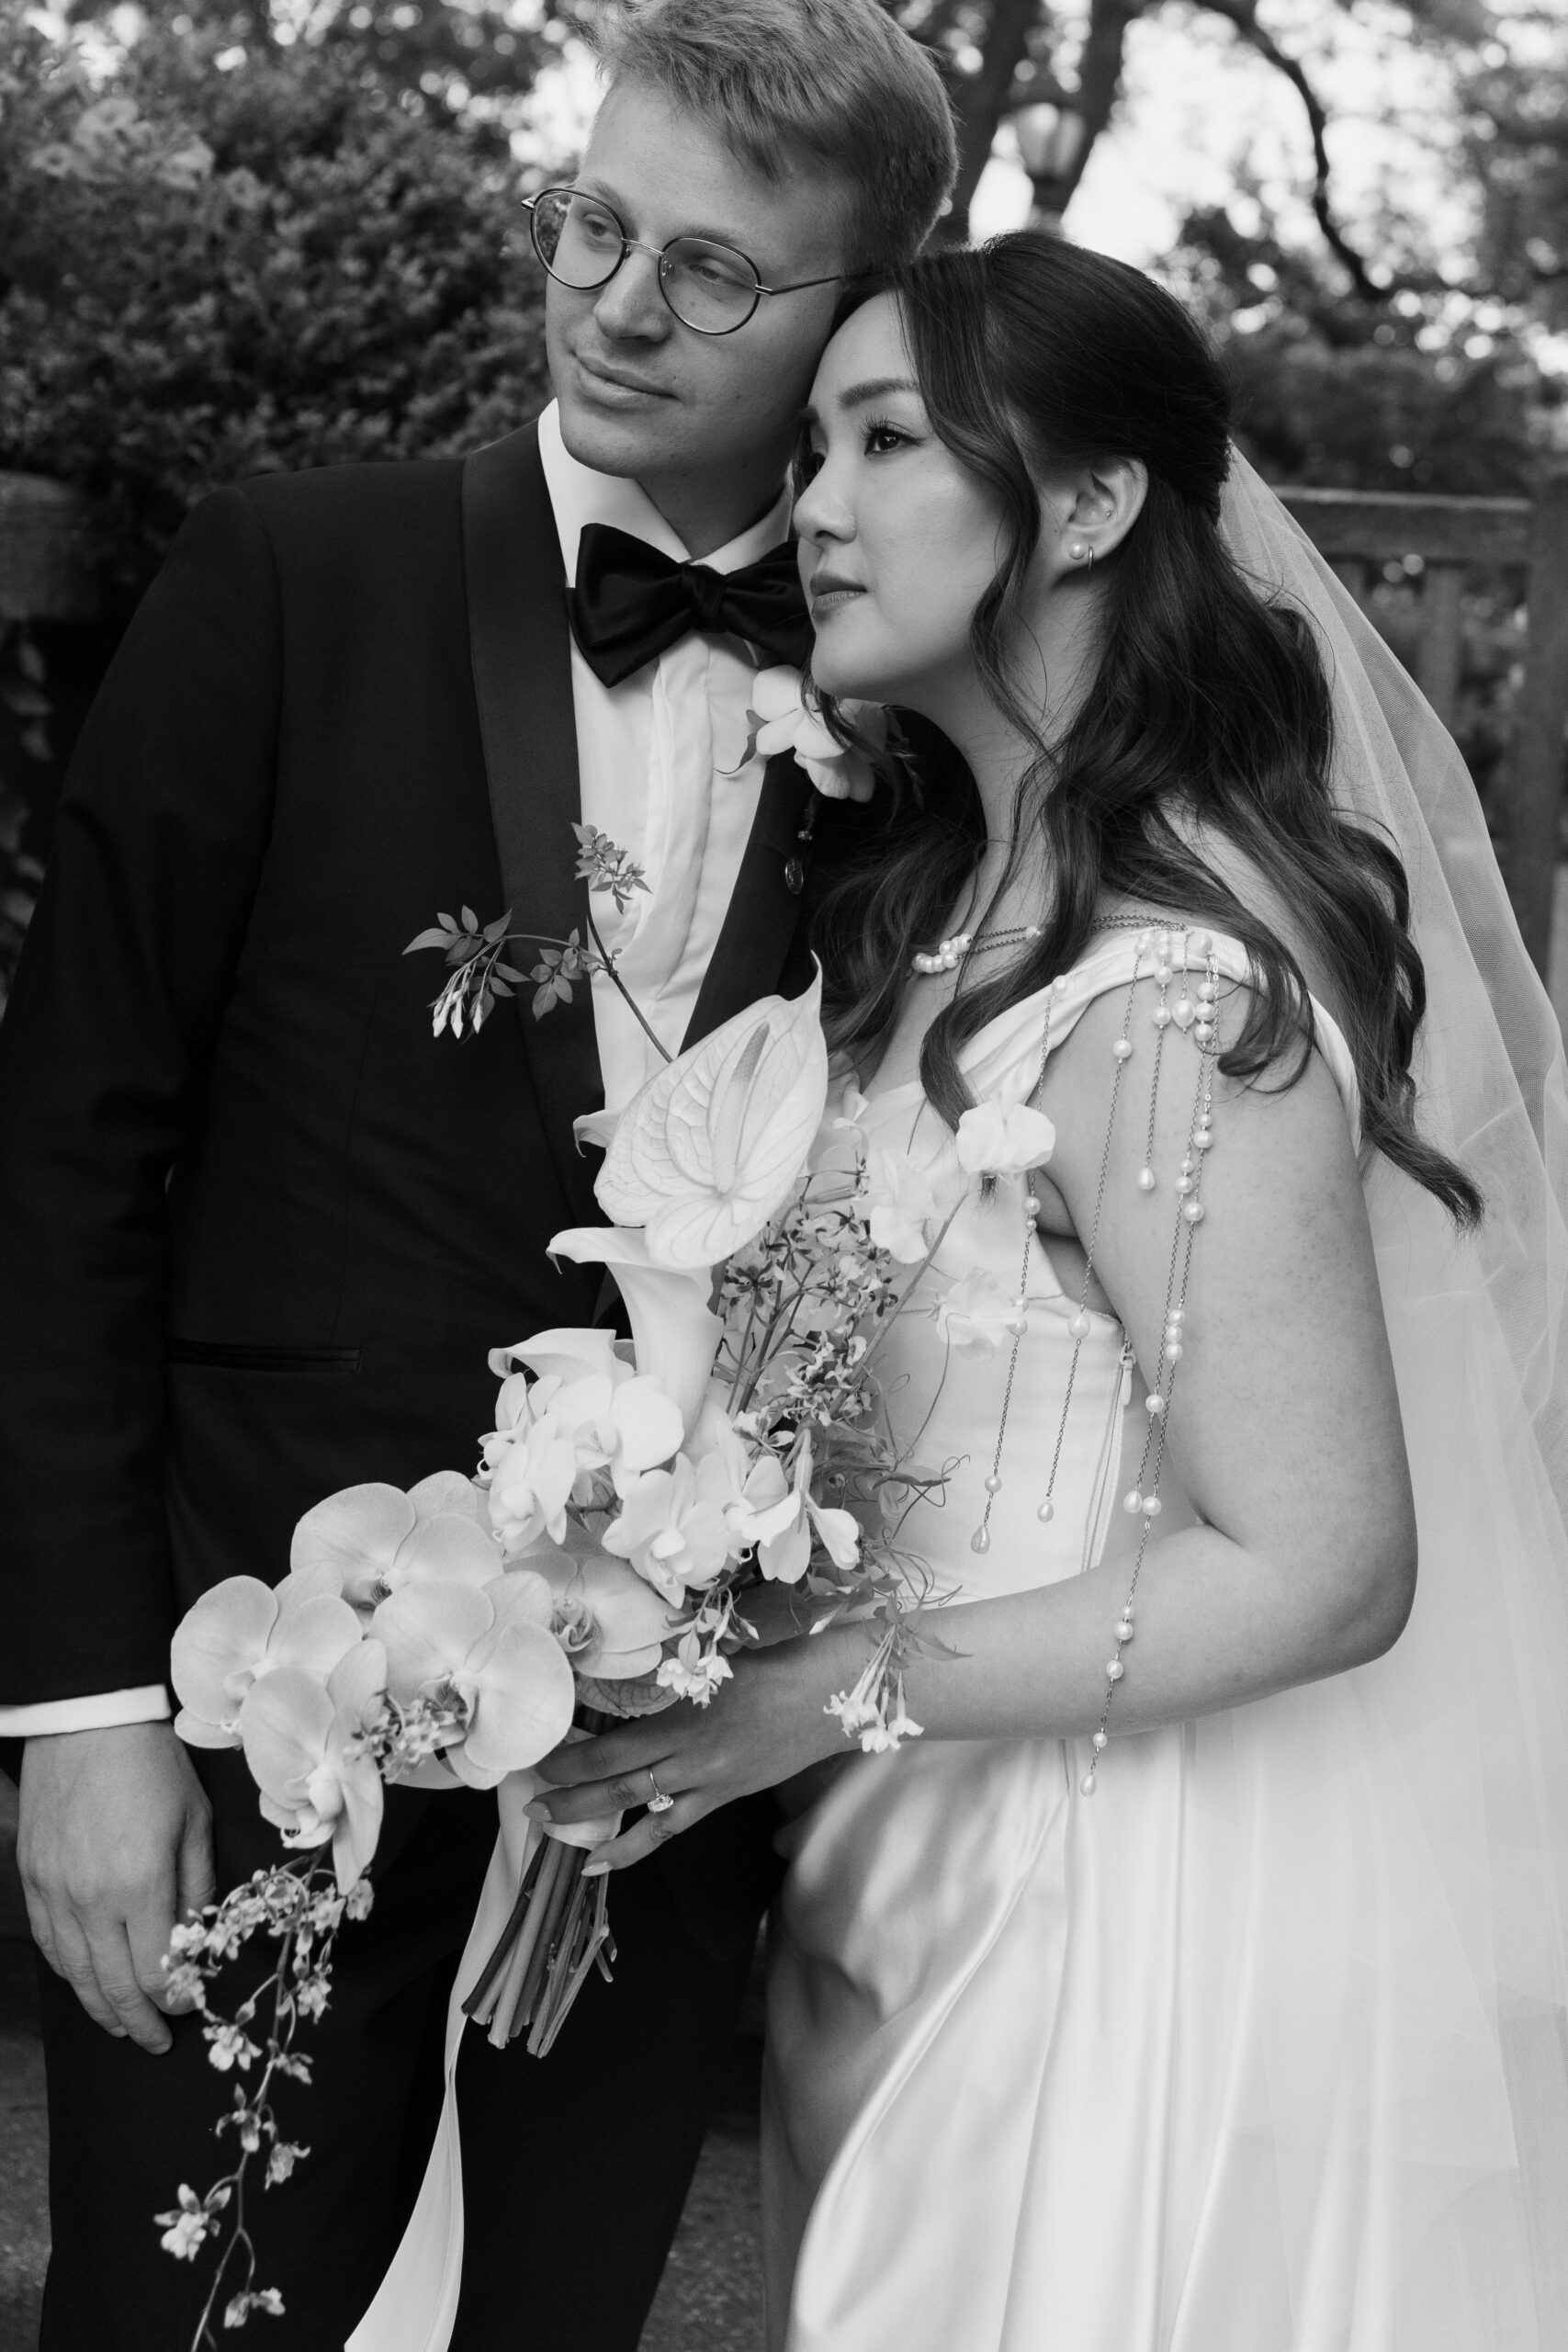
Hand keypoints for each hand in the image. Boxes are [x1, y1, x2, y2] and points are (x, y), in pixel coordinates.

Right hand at [18, 1721, 215, 2053]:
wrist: (88, 1721)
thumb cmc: (152, 1765)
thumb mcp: (195, 1820)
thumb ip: (197, 1885)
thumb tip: (197, 1937)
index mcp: (140, 1885)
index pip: (153, 1972)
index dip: (173, 1999)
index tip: (189, 2007)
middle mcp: (91, 1899)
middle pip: (111, 1985)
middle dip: (138, 2021)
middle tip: (157, 2041)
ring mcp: (54, 1891)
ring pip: (74, 1972)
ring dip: (99, 2007)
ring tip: (122, 2026)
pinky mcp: (32, 1878)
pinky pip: (49, 1942)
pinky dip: (68, 1971)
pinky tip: (85, 1981)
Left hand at [530, 1631, 859, 1874]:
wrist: (829, 1698)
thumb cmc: (773, 1666)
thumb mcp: (713, 1663)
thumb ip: (671, 1677)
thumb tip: (629, 1678)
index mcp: (684, 1719)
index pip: (614, 1750)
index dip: (572, 1760)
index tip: (541, 1759)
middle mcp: (691, 1759)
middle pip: (618, 1786)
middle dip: (570, 1798)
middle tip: (531, 1804)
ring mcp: (709, 1784)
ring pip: (641, 1814)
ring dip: (595, 1827)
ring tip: (556, 1836)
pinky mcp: (725, 1798)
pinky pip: (674, 1827)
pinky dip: (639, 1845)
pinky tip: (609, 1861)